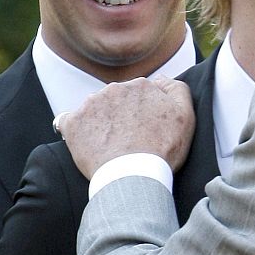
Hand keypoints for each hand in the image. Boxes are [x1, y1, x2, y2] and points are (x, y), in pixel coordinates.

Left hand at [59, 77, 194, 178]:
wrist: (133, 176)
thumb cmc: (163, 150)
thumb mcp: (185, 116)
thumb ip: (177, 89)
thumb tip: (161, 78)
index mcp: (141, 85)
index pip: (140, 95)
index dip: (143, 113)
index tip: (146, 130)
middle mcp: (114, 88)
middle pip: (117, 100)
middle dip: (121, 115)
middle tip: (129, 141)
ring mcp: (90, 104)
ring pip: (95, 110)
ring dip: (100, 123)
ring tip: (110, 147)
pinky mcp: (72, 123)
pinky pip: (69, 123)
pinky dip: (77, 132)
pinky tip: (88, 146)